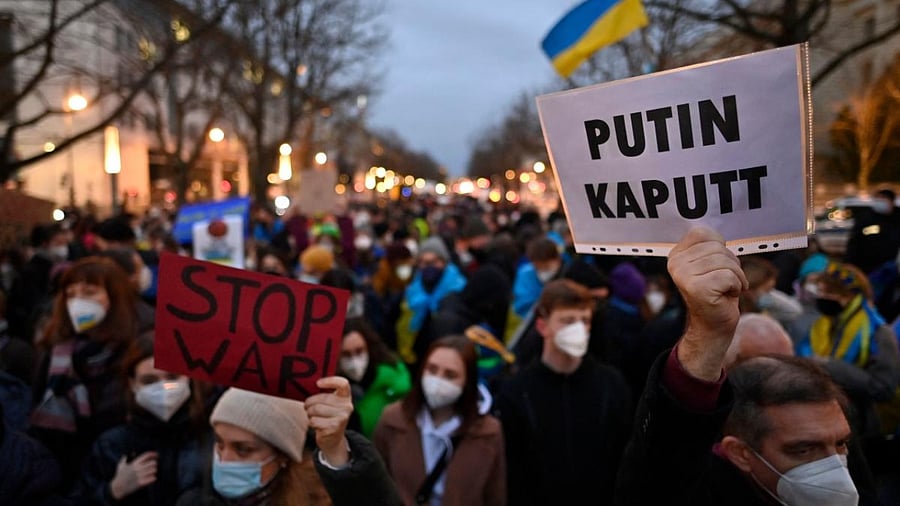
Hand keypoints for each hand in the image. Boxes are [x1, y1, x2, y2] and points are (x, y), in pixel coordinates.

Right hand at [109, 452, 156, 499]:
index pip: (147, 455)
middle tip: (154, 466)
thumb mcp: (121, 466)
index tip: (157, 455)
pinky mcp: (141, 483)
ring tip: (152, 472)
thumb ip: (124, 459)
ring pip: (154, 470)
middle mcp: (138, 468)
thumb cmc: (119, 477)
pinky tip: (152, 478)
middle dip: (154, 464)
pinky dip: (153, 478)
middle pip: (153, 462)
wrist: (117, 488)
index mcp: (134, 463)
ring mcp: (139, 476)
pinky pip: (153, 478)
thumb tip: (127, 454)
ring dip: (154, 471)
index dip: (153, 454)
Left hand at [305, 376, 352, 466]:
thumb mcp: (331, 404)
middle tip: (307, 406)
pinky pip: (314, 420)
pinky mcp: (334, 428)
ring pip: (316, 409)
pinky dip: (311, 422)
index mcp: (346, 397)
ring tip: (312, 416)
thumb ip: (325, 394)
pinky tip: (316, 424)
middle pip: (323, 398)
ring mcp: (342, 418)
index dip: (330, 381)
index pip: (343, 383)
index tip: (318, 383)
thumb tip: (308, 386)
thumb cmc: (328, 417)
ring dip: (309, 413)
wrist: (333, 439)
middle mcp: (347, 406)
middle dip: (310, 402)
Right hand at [668, 227, 747, 380]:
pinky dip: (736, 286)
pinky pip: (729, 276)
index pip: (703, 233)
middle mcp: (675, 264)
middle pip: (718, 247)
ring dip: (735, 276)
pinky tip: (727, 296)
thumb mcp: (710, 264)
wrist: (714, 325)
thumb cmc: (717, 292)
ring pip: (725, 262)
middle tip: (724, 281)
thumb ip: (709, 246)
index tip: (717, 265)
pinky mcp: (696, 288)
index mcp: (676, 255)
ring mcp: (683, 276)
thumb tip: (716, 222)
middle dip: (731, 264)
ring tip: (726, 288)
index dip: (719, 247)